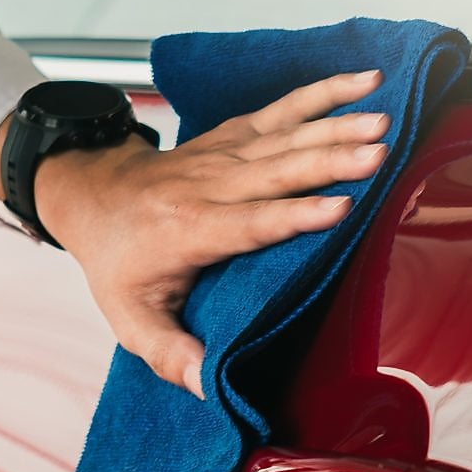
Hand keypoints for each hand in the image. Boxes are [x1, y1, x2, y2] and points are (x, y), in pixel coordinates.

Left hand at [0, 70, 387, 398]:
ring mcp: (222, 155)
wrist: (89, 194)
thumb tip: (207, 388)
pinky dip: (322, 93)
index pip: (248, 223)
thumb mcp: (129, 317)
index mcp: (189, 231)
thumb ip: (167, 353)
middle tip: (378, 151)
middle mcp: (209, 186)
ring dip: (336, 126)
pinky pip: (283, 110)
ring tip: (382, 120)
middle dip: (330, 161)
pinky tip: (361, 82)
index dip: (293, 215)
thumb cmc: (116, 260)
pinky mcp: (234, 135)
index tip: (339, 207)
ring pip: (286, 137)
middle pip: (277, 171)